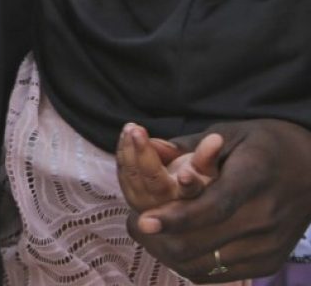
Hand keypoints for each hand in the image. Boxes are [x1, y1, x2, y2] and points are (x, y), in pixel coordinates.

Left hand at [118, 122, 222, 209]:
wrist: (187, 198)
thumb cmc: (203, 177)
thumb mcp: (212, 167)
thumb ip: (209, 156)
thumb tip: (215, 140)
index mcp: (196, 199)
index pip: (192, 191)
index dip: (190, 183)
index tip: (185, 173)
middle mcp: (171, 206)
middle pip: (155, 181)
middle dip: (144, 154)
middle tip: (138, 130)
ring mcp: (149, 205)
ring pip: (134, 177)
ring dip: (129, 150)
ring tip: (132, 127)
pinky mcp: (134, 197)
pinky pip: (124, 175)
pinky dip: (123, 153)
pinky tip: (126, 134)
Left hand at [126, 119, 310, 281]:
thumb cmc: (264, 145)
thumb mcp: (231, 133)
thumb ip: (190, 145)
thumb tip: (151, 147)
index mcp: (253, 178)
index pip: (213, 207)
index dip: (177, 217)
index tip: (143, 219)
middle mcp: (264, 217)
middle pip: (208, 242)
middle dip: (164, 239)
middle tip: (134, 225)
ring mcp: (269, 244)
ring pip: (212, 264)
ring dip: (175, 255)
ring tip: (149, 236)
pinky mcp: (270, 261)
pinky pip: (225, 273)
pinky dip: (196, 265)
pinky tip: (176, 246)